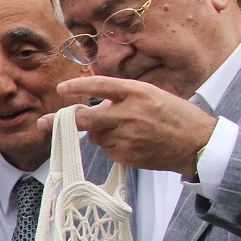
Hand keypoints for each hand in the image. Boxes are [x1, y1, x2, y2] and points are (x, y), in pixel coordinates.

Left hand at [46, 76, 216, 177]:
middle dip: (62, 121)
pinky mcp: (128, 155)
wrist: (197, 144)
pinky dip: (113, 147)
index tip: (62, 89)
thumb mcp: (153, 96)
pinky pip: (108, 150)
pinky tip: (134, 144)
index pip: (99, 85)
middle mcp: (129, 112)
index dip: (77, 87)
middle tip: (43, 122)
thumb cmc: (176, 116)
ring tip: (127, 131)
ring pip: (96, 136)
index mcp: (137, 92)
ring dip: (102, 133)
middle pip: (86, 118)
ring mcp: (127, 136)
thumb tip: (97, 103)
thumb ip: (124, 97)